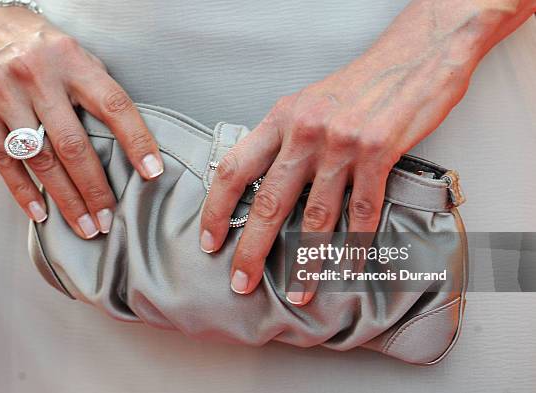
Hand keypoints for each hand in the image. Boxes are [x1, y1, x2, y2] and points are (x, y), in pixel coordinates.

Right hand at [0, 6, 163, 238]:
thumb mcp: (74, 54)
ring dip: (66, 199)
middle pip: (73, 145)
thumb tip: (130, 138)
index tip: (153, 173)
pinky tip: (42, 214)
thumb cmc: (37, 45)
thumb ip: (96, 90)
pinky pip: (3, 160)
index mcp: (72, 61)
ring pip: (40, 159)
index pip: (114, 105)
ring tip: (85, 226)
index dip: (137, 141)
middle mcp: (37, 76)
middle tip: (109, 220)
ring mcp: (2, 93)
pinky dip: (24, 192)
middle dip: (95, 189)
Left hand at [200, 30, 475, 303]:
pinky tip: (348, 268)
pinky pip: (363, 211)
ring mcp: (342, 144)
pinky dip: (355, 245)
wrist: (413, 59)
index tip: (209, 239)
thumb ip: (282, 140)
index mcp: (281, 118)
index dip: (216, 208)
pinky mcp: (378, 154)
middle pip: (269, 201)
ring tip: (298, 291)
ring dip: (306, 261)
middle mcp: (306, 131)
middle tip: (240, 281)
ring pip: (317, 216)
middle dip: (251, 248)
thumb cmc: (357, 84)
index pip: (235, 168)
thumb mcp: (306, 103)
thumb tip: (260, 183)